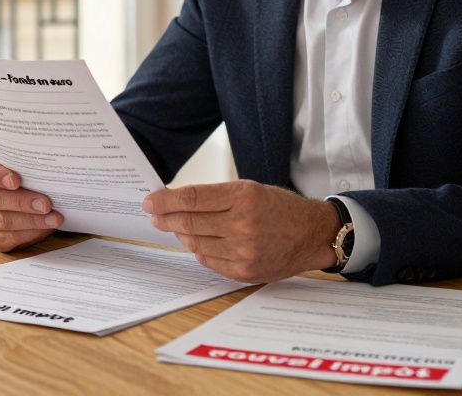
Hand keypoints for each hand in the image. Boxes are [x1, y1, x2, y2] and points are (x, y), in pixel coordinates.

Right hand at [0, 154, 60, 251]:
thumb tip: (49, 169)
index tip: (16, 181)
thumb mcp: (25, 167)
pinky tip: (43, 229)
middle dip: (22, 202)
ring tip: (53, 219)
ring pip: (1, 221)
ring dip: (30, 221)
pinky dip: (27, 235)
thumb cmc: (25, 178)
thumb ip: (29, 165)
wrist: (27, 198)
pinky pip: (5, 239)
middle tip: (46, 204)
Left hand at [144, 180, 338, 282]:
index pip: (192, 199)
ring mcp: (243, 252)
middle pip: (189, 223)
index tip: (149, 201)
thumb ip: (214, 196)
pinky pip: (208, 261)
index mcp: (243, 198)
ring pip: (195, 244)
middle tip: (154, 214)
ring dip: (181, 234)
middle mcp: (243, 225)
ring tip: (176, 226)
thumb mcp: (249, 189)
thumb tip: (175, 201)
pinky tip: (198, 242)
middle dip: (165, 218)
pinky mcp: (244, 272)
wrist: (311, 234)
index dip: (166, 200)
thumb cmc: (279, 208)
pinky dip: (198, 250)